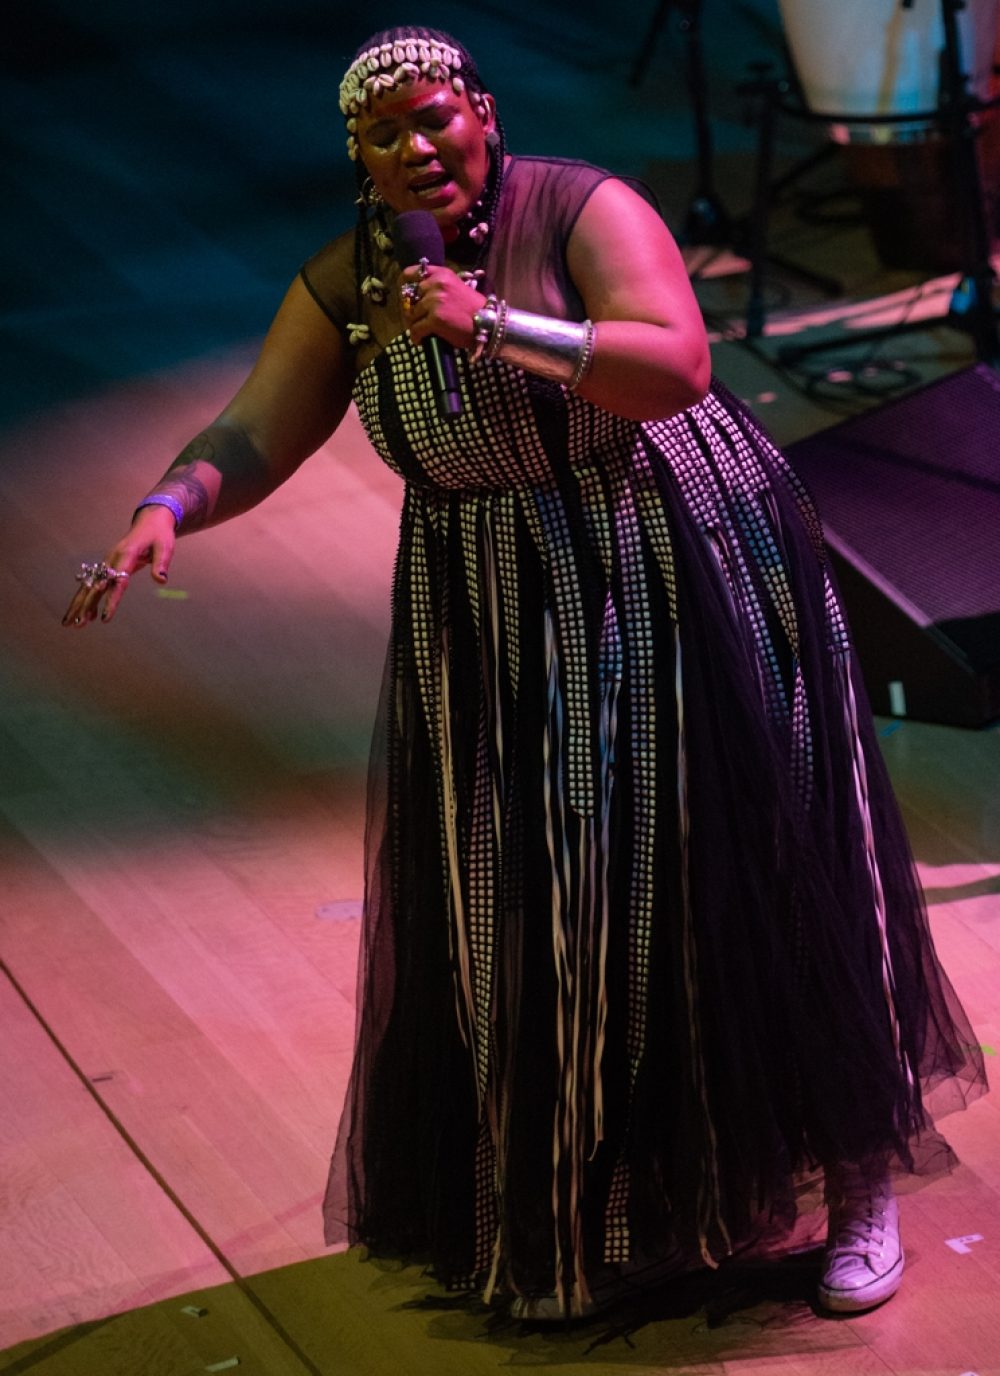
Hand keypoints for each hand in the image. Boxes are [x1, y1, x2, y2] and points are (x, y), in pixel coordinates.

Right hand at [62, 505, 176, 627]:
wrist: (150, 522)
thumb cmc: (159, 535)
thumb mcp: (165, 547)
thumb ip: (161, 564)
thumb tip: (160, 580)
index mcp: (126, 555)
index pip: (117, 582)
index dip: (111, 600)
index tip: (105, 618)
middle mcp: (112, 560)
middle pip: (95, 586)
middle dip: (85, 606)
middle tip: (76, 624)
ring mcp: (107, 562)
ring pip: (89, 586)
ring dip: (79, 605)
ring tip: (70, 624)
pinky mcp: (107, 566)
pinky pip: (93, 584)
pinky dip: (86, 599)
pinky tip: (86, 616)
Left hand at [399, 263, 486, 349]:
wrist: (489, 324)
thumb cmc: (475, 309)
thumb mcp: (456, 288)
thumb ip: (439, 288)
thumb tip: (418, 298)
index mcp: (442, 274)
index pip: (412, 273)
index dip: (404, 285)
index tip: (405, 296)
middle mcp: (436, 284)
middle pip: (410, 298)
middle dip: (411, 311)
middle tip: (417, 321)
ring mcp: (435, 301)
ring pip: (412, 315)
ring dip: (414, 326)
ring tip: (422, 333)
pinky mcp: (435, 318)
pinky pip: (416, 329)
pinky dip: (416, 337)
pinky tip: (421, 341)